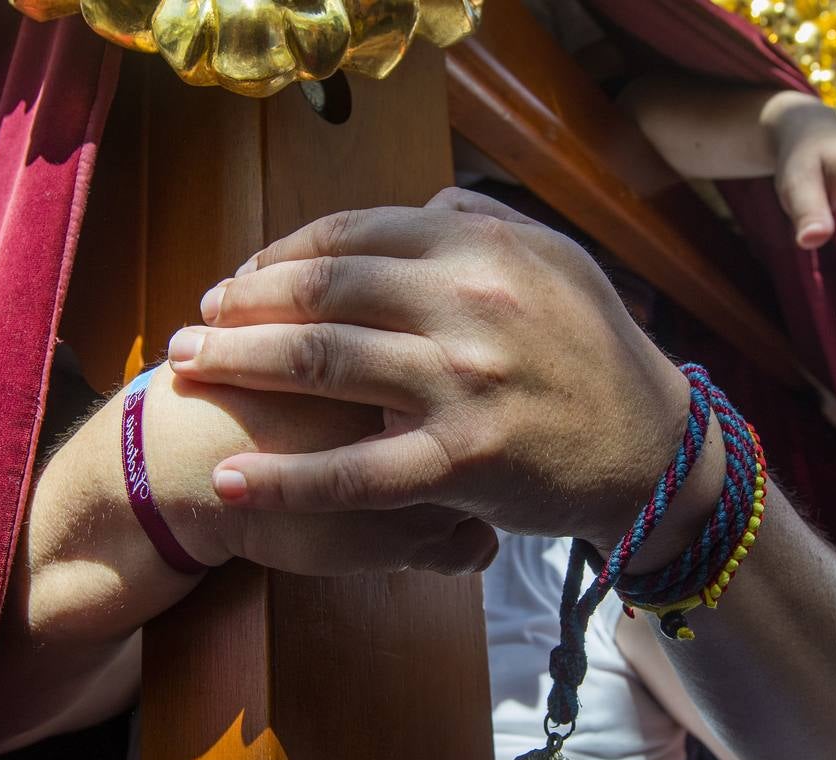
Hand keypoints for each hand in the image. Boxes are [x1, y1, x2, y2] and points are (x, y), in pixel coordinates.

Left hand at [165, 189, 695, 548]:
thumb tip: (421, 201)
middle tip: (192, 324)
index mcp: (480, 249)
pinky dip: (284, 479)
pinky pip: (354, 473)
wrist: (651, 448)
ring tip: (184, 374)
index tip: (240, 278)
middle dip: (240, 305)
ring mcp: (461, 384)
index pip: (352, 235)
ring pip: (321, 366)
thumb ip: (485, 221)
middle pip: (321, 291)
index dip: (280, 253)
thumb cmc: (593, 351)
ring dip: (237, 367)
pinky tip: (231, 481)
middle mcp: (465, 304)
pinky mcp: (461, 462)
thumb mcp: (555, 260)